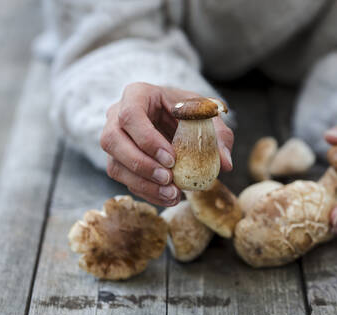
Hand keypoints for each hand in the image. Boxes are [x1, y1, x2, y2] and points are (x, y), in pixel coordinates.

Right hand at [101, 82, 233, 206]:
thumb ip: (218, 135)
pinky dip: (146, 192)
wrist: (176, 118)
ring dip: (142, 184)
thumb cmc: (189, 111)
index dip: (147, 139)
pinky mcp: (118, 160)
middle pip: (112, 140)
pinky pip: (124, 180)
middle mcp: (117, 115)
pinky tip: (168, 198)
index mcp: (137, 94)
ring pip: (114, 164)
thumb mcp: (206, 115)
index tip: (171, 159)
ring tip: (172, 195)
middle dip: (140, 164)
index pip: (130, 115)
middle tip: (168, 179)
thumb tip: (225, 164)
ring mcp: (114, 139)